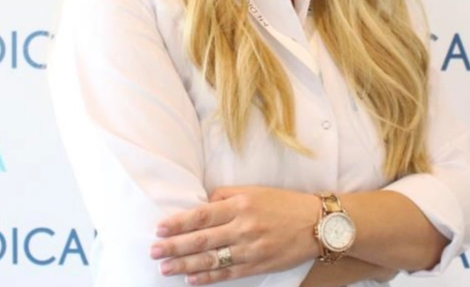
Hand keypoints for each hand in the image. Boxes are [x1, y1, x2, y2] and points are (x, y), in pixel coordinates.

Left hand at [150, 186, 320, 284]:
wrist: (316, 224)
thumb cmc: (283, 203)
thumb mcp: (254, 191)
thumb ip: (226, 196)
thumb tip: (201, 205)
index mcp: (241, 205)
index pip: (202, 215)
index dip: (179, 223)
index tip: (160, 228)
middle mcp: (243, 227)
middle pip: (202, 239)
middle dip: (175, 247)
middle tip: (153, 251)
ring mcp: (251, 249)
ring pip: (211, 259)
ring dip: (185, 265)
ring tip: (165, 268)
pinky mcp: (258, 265)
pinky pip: (228, 273)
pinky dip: (208, 277)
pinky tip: (191, 279)